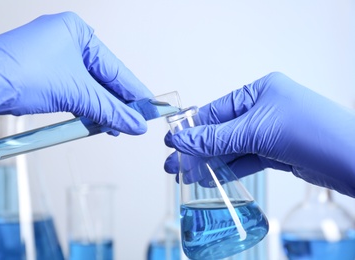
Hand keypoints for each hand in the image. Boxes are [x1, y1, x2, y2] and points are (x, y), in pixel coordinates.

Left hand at [0, 12, 151, 134]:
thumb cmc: (19, 73)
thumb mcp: (77, 94)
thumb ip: (110, 110)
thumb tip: (134, 124)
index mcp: (77, 32)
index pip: (115, 68)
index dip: (134, 91)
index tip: (149, 107)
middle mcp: (66, 41)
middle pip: (103, 78)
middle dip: (119, 103)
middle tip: (136, 120)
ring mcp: (53, 57)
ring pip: (88, 87)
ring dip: (102, 108)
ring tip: (118, 126)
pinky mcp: (43, 73)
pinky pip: (74, 91)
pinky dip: (85, 108)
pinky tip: (96, 122)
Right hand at [165, 72, 354, 196]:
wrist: (354, 161)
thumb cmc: (313, 133)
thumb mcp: (255, 131)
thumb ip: (215, 139)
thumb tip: (182, 140)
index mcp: (261, 91)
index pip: (217, 110)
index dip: (193, 127)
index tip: (172, 142)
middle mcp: (266, 109)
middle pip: (222, 130)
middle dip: (197, 149)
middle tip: (175, 163)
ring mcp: (272, 131)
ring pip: (232, 147)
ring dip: (210, 162)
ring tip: (188, 175)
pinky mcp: (278, 152)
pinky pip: (246, 159)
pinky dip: (229, 169)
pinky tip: (211, 178)